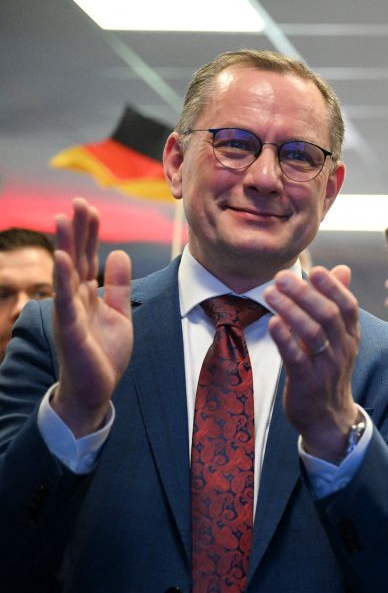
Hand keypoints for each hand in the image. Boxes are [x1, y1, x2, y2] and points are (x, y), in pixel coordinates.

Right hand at [51, 198, 132, 435]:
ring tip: (62, 219)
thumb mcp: (119, 314)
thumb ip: (118, 286)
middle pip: (76, 258)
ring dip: (65, 246)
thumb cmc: (104, 354)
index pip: (88, 257)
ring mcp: (70, 313)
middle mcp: (75, 299)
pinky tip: (63, 259)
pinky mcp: (70, 330)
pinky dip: (63, 279)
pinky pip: (66, 301)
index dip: (89, 234)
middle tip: (77, 202)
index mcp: (87, 294)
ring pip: (67, 274)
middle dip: (77, 231)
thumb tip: (119, 253)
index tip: (90, 208)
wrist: (96, 390)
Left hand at [265, 265, 360, 461]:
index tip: (315, 269)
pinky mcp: (307, 382)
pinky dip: (284, 338)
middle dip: (305, 293)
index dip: (333, 286)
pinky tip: (273, 322)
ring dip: (291, 310)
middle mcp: (342, 349)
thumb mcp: (340, 337)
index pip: (348, 306)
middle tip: (282, 277)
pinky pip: (296, 357)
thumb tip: (342, 268)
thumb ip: (337, 302)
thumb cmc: (329, 370)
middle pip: (329, 315)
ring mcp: (326, 367)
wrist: (329, 417)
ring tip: (270, 293)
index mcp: (351, 336)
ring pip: (313, 333)